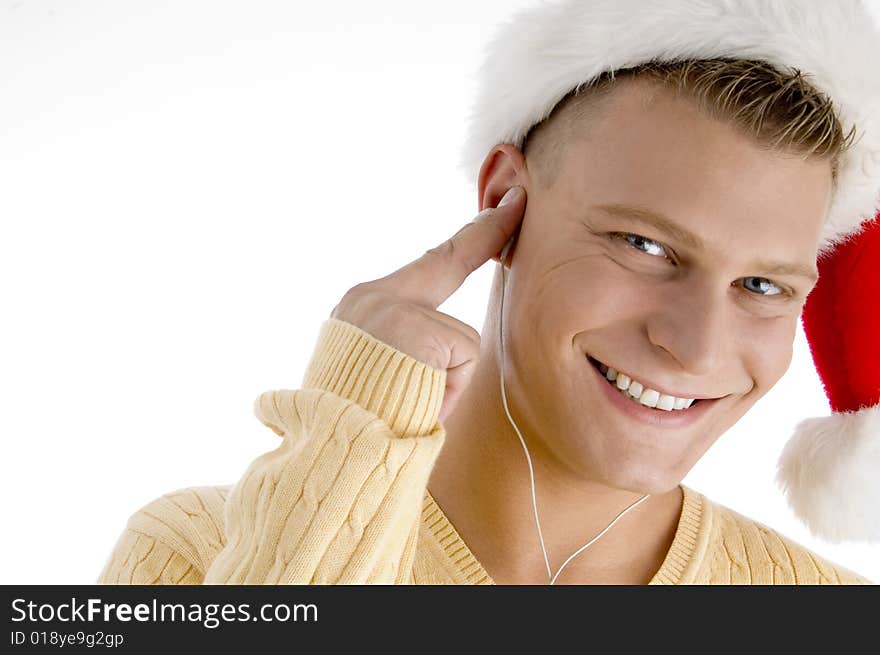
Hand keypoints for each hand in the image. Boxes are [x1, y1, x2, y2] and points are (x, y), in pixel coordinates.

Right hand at [330, 185, 526, 423]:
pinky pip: (463, 360)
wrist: (336, 447)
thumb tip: (454, 345)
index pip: (429, 263)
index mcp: (362, 306)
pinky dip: (449, 390)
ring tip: (409, 401)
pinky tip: (419, 402)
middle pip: (447, 266)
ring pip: (460, 341)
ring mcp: (396, 310)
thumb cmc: (360, 420)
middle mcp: (373, 297)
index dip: (471, 237)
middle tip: (517, 199)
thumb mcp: (373, 369)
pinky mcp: (421, 332)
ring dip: (446, 380)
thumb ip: (410, 342)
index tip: (504, 208)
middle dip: (484, 233)